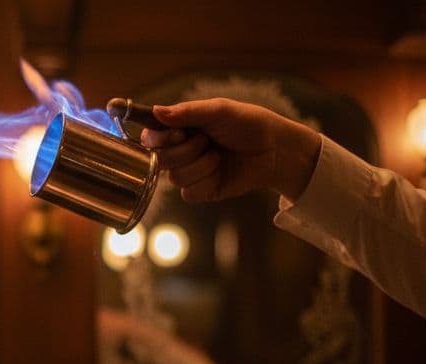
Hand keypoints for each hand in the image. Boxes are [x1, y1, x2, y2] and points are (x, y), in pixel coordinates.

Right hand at [140, 98, 321, 202]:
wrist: (275, 150)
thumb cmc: (249, 124)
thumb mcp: (219, 110)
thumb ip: (187, 112)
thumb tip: (155, 111)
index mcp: (180, 129)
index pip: (150, 136)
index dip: (156, 138)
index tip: (174, 133)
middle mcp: (180, 151)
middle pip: (159, 159)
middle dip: (185, 150)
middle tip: (207, 141)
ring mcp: (190, 172)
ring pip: (175, 177)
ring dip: (201, 165)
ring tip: (219, 155)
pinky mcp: (201, 191)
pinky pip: (189, 193)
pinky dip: (206, 180)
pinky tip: (220, 171)